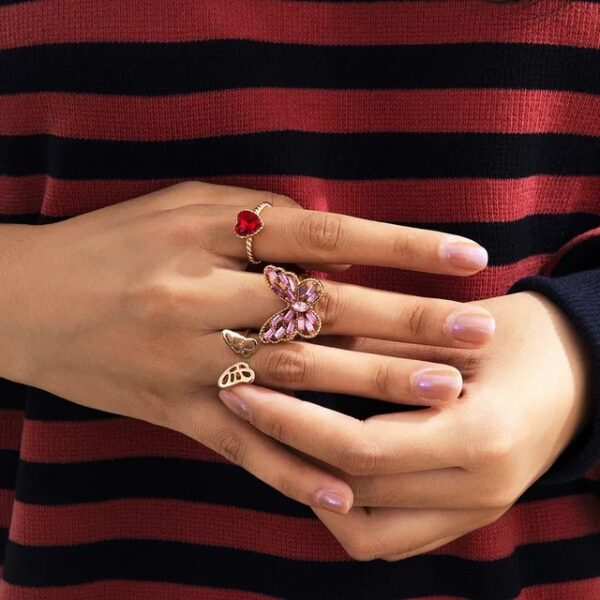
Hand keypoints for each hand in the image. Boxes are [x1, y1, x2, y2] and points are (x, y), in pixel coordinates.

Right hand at [0, 181, 492, 514]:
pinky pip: (240, 446)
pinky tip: (347, 493)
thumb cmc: (113, 242)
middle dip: (407, 320)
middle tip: (477, 332)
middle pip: (322, 309)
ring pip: (295, 378)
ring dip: (372, 387)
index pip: (323, 236)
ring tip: (442, 392)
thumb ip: (257, 216)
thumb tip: (334, 238)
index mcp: (206, 237)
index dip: (398, 244)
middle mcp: (202, 299)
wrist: (26, 300)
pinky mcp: (173, 412)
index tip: (466, 254)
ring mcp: (187, 362)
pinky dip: (294, 469)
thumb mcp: (182, 206)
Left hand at [218, 291, 592, 558]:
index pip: (360, 448)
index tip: (244, 387)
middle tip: (239, 401)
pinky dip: (345, 511)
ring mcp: (475, 515)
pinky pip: (391, 539)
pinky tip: (320, 468)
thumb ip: (375, 353)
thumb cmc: (512, 337)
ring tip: (272, 438)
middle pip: (354, 490)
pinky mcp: (467, 521)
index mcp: (480, 435)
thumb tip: (290, 350)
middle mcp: (479, 491)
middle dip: (285, 447)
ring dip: (310, 488)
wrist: (576, 373)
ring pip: (366, 533)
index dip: (292, 420)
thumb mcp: (449, 331)